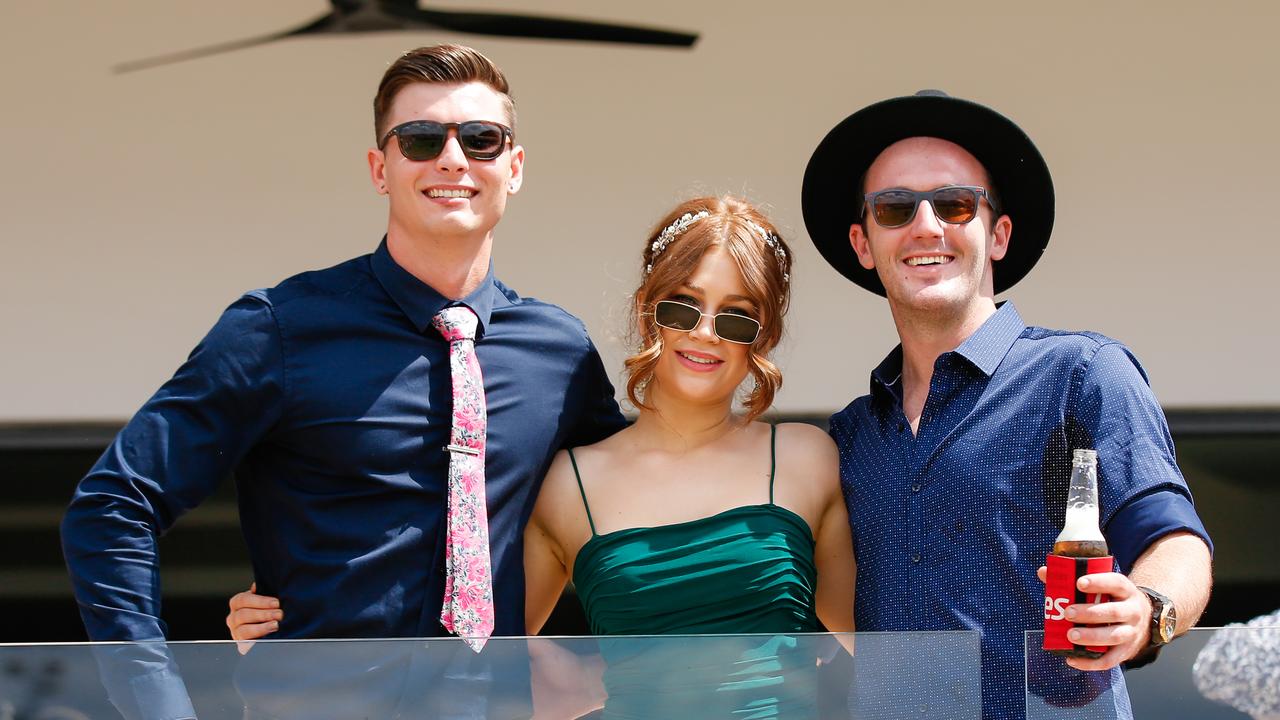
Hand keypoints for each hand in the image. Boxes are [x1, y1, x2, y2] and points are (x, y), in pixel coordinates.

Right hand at [226, 582, 282, 654]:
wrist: (270, 630)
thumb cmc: (269, 610)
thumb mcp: (266, 600)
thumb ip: (263, 592)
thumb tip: (257, 585)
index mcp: (237, 604)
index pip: (242, 600)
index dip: (260, 601)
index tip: (276, 603)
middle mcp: (233, 618)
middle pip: (243, 615)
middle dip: (264, 614)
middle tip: (280, 614)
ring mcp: (236, 632)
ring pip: (243, 630)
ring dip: (261, 627)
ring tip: (276, 625)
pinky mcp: (242, 645)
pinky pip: (246, 643)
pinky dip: (258, 639)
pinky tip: (270, 635)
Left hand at [1037, 566, 1151, 670]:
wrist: (1141, 621)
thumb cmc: (1112, 599)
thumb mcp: (1103, 586)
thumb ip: (1072, 579)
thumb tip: (1043, 572)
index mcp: (1125, 591)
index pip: (1116, 583)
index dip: (1099, 582)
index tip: (1079, 583)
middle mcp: (1132, 611)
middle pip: (1114, 612)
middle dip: (1090, 613)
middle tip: (1068, 612)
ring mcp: (1131, 633)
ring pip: (1114, 636)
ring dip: (1091, 637)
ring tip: (1070, 635)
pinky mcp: (1126, 652)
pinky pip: (1110, 660)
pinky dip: (1091, 663)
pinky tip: (1072, 660)